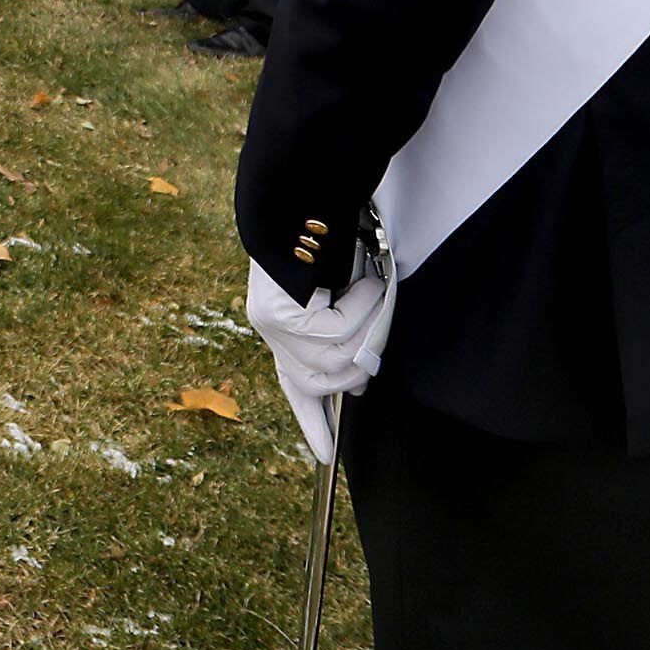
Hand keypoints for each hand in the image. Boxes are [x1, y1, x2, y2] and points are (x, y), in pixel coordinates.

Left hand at [246, 254, 395, 464]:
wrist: (301, 194)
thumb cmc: (331, 237)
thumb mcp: (342, 294)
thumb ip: (346, 337)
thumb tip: (362, 383)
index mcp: (284, 329)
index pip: (296, 386)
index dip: (312, 421)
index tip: (324, 455)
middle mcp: (271, 329)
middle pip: (323, 383)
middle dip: (362, 363)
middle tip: (379, 325)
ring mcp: (269, 323)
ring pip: (336, 359)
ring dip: (369, 326)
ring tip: (373, 289)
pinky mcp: (274, 313)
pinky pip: (335, 331)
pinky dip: (362, 308)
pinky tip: (364, 281)